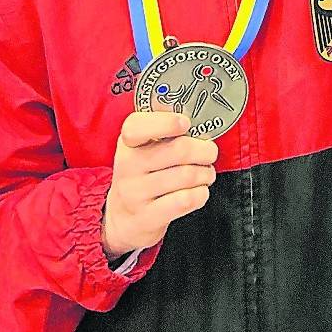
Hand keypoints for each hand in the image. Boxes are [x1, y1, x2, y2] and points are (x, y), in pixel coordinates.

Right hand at [102, 111, 218, 260]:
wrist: (122, 219)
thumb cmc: (142, 176)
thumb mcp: (143, 150)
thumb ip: (163, 130)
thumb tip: (192, 112)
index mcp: (128, 143)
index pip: (137, 126)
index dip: (165, 122)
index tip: (186, 123)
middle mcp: (128, 166)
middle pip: (178, 150)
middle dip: (204, 150)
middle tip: (209, 153)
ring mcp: (135, 193)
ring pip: (186, 176)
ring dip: (205, 173)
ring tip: (206, 174)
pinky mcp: (146, 217)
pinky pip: (184, 200)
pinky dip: (200, 194)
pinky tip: (199, 191)